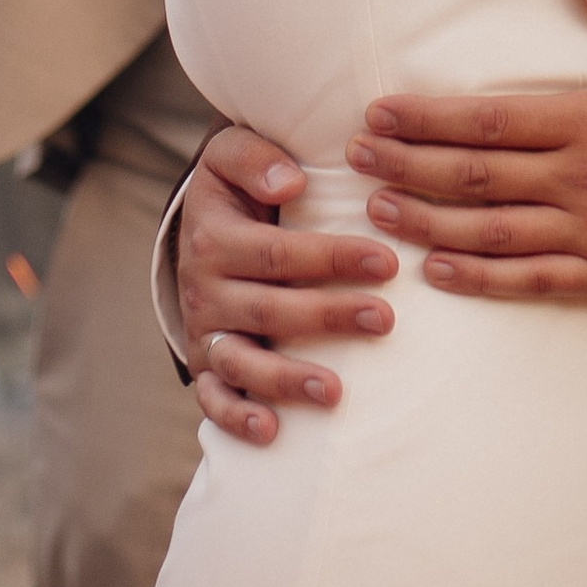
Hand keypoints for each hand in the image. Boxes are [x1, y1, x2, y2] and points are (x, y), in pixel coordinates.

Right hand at [177, 125, 397, 446]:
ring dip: (286, 379)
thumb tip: (291, 178)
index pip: (277, 252)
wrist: (199, 225)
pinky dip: (236, 418)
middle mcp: (205, 288)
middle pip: (268, 309)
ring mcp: (205, 331)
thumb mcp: (231, 155)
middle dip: (328, 316)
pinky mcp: (206, 364)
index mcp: (215, 236)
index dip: (331, 258)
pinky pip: (214, 398)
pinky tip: (271, 431)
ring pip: (241, 362)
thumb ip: (254, 156)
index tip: (387, 261)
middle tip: (385, 319)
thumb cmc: (237, 188)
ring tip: (336, 390)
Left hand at [348, 0, 586, 301]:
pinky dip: (481, 278)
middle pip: (473, 175)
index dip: (426, 119)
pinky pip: (532, 280)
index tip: (380, 114)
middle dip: (406, 168)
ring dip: (427, 223)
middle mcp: (580, 177)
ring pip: (490, 231)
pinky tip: (439, 272)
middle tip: (355, 161)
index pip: (487, 120)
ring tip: (377, 214)